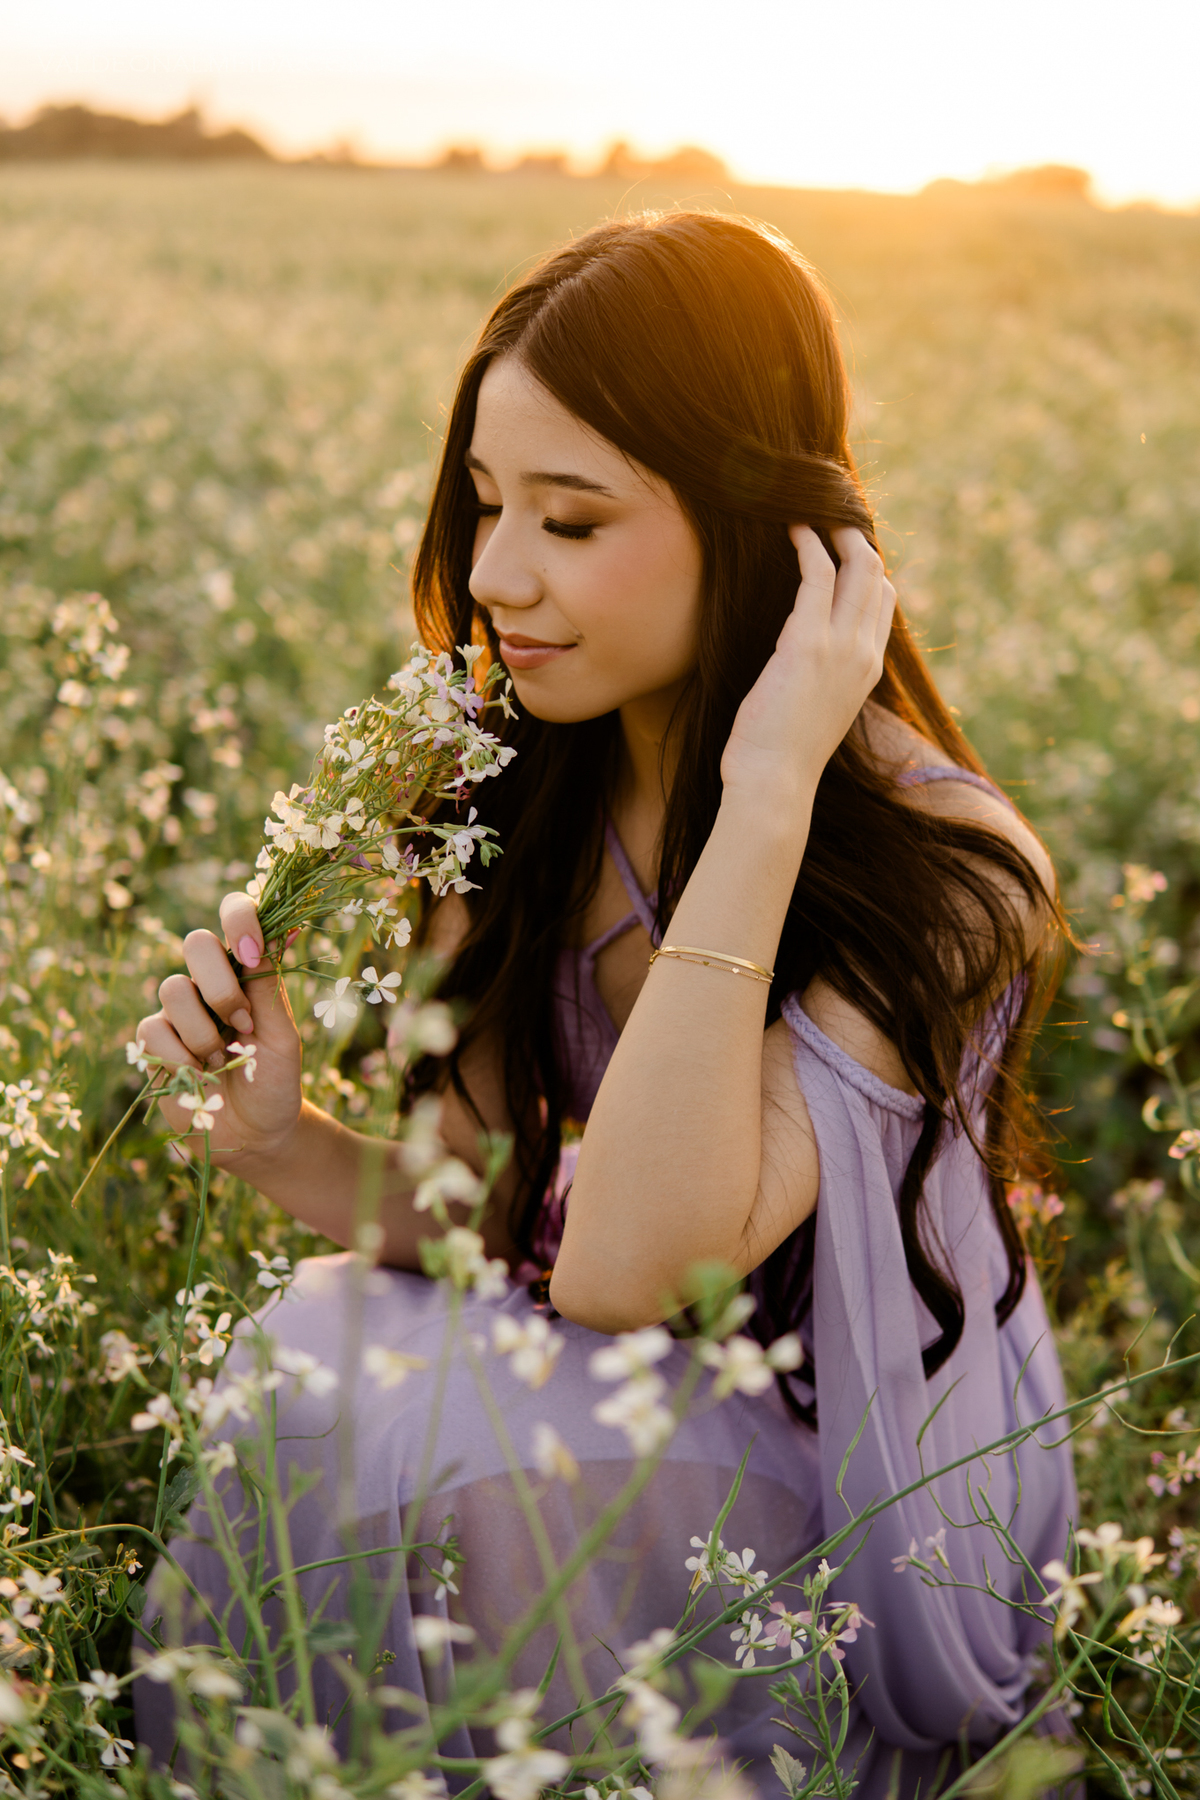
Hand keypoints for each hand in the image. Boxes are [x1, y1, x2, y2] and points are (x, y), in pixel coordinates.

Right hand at [134, 891, 302, 1163]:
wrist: (255, 1134)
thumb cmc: (274, 1081)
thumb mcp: (283, 1037)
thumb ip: (270, 988)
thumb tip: (278, 931)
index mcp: (245, 971)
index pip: (233, 915)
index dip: (239, 919)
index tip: (251, 952)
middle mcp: (208, 982)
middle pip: (195, 942)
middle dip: (221, 985)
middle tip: (244, 1024)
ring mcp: (177, 1010)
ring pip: (172, 988)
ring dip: (204, 1032)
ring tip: (221, 1061)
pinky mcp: (152, 1040)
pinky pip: (153, 1029)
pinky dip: (180, 1057)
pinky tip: (199, 1077)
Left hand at [719, 525, 894, 816]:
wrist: (774, 785)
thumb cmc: (780, 757)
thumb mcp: (812, 712)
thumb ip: (818, 680)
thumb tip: (799, 665)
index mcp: (867, 672)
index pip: (883, 605)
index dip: (867, 571)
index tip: (841, 549)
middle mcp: (864, 655)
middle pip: (878, 579)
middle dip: (858, 542)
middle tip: (831, 519)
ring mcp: (841, 647)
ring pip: (858, 568)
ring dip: (837, 533)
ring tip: (811, 513)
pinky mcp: (807, 642)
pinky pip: (817, 576)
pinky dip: (808, 545)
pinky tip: (792, 529)